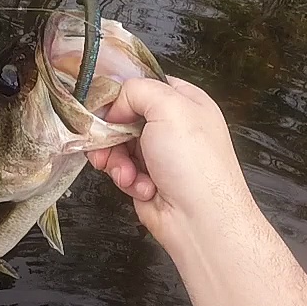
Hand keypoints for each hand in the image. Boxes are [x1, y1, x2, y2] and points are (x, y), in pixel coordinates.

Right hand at [87, 77, 259, 251]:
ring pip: (119, 147)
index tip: (108, 106)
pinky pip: (123, 172)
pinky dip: (127, 180)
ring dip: (117, 160)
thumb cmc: (195, 163)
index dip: (124, 94)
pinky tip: (142, 188)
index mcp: (186, 102)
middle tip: (106, 143)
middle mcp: (175, 128)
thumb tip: (116, 106)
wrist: (200, 220)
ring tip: (128, 173)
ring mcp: (161, 156)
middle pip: (126, 118)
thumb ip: (136, 90)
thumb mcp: (168, 107)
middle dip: (112, 133)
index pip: (146, 85)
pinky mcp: (149, 180)